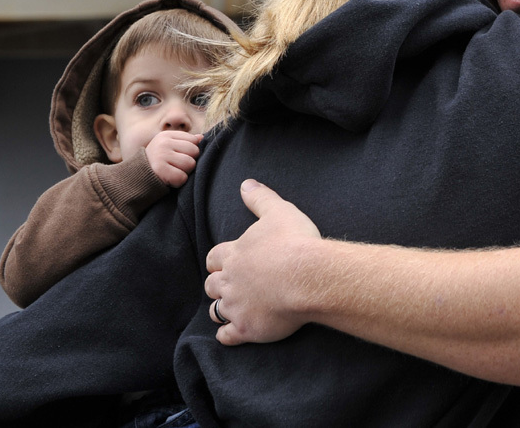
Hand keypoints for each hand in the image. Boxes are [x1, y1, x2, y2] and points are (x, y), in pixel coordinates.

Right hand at [145, 131, 201, 186]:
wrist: (136, 179)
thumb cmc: (157, 163)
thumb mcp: (168, 148)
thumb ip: (184, 142)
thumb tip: (201, 138)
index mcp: (166, 135)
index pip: (193, 140)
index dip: (190, 152)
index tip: (178, 157)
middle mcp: (163, 143)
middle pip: (194, 151)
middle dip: (189, 162)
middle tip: (176, 167)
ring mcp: (161, 155)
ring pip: (190, 164)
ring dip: (185, 172)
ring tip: (173, 172)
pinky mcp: (160, 170)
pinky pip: (182, 177)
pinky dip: (178, 182)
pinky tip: (169, 180)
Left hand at [205, 179, 321, 345]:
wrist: (308, 276)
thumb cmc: (294, 241)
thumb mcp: (278, 210)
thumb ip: (260, 197)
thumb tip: (245, 183)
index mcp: (234, 253)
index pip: (214, 258)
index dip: (217, 261)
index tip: (223, 263)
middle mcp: (230, 280)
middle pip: (211, 285)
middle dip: (217, 285)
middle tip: (229, 286)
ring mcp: (236, 306)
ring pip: (216, 310)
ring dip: (221, 309)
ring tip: (230, 309)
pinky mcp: (247, 328)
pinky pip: (227, 336)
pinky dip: (227, 335)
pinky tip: (232, 334)